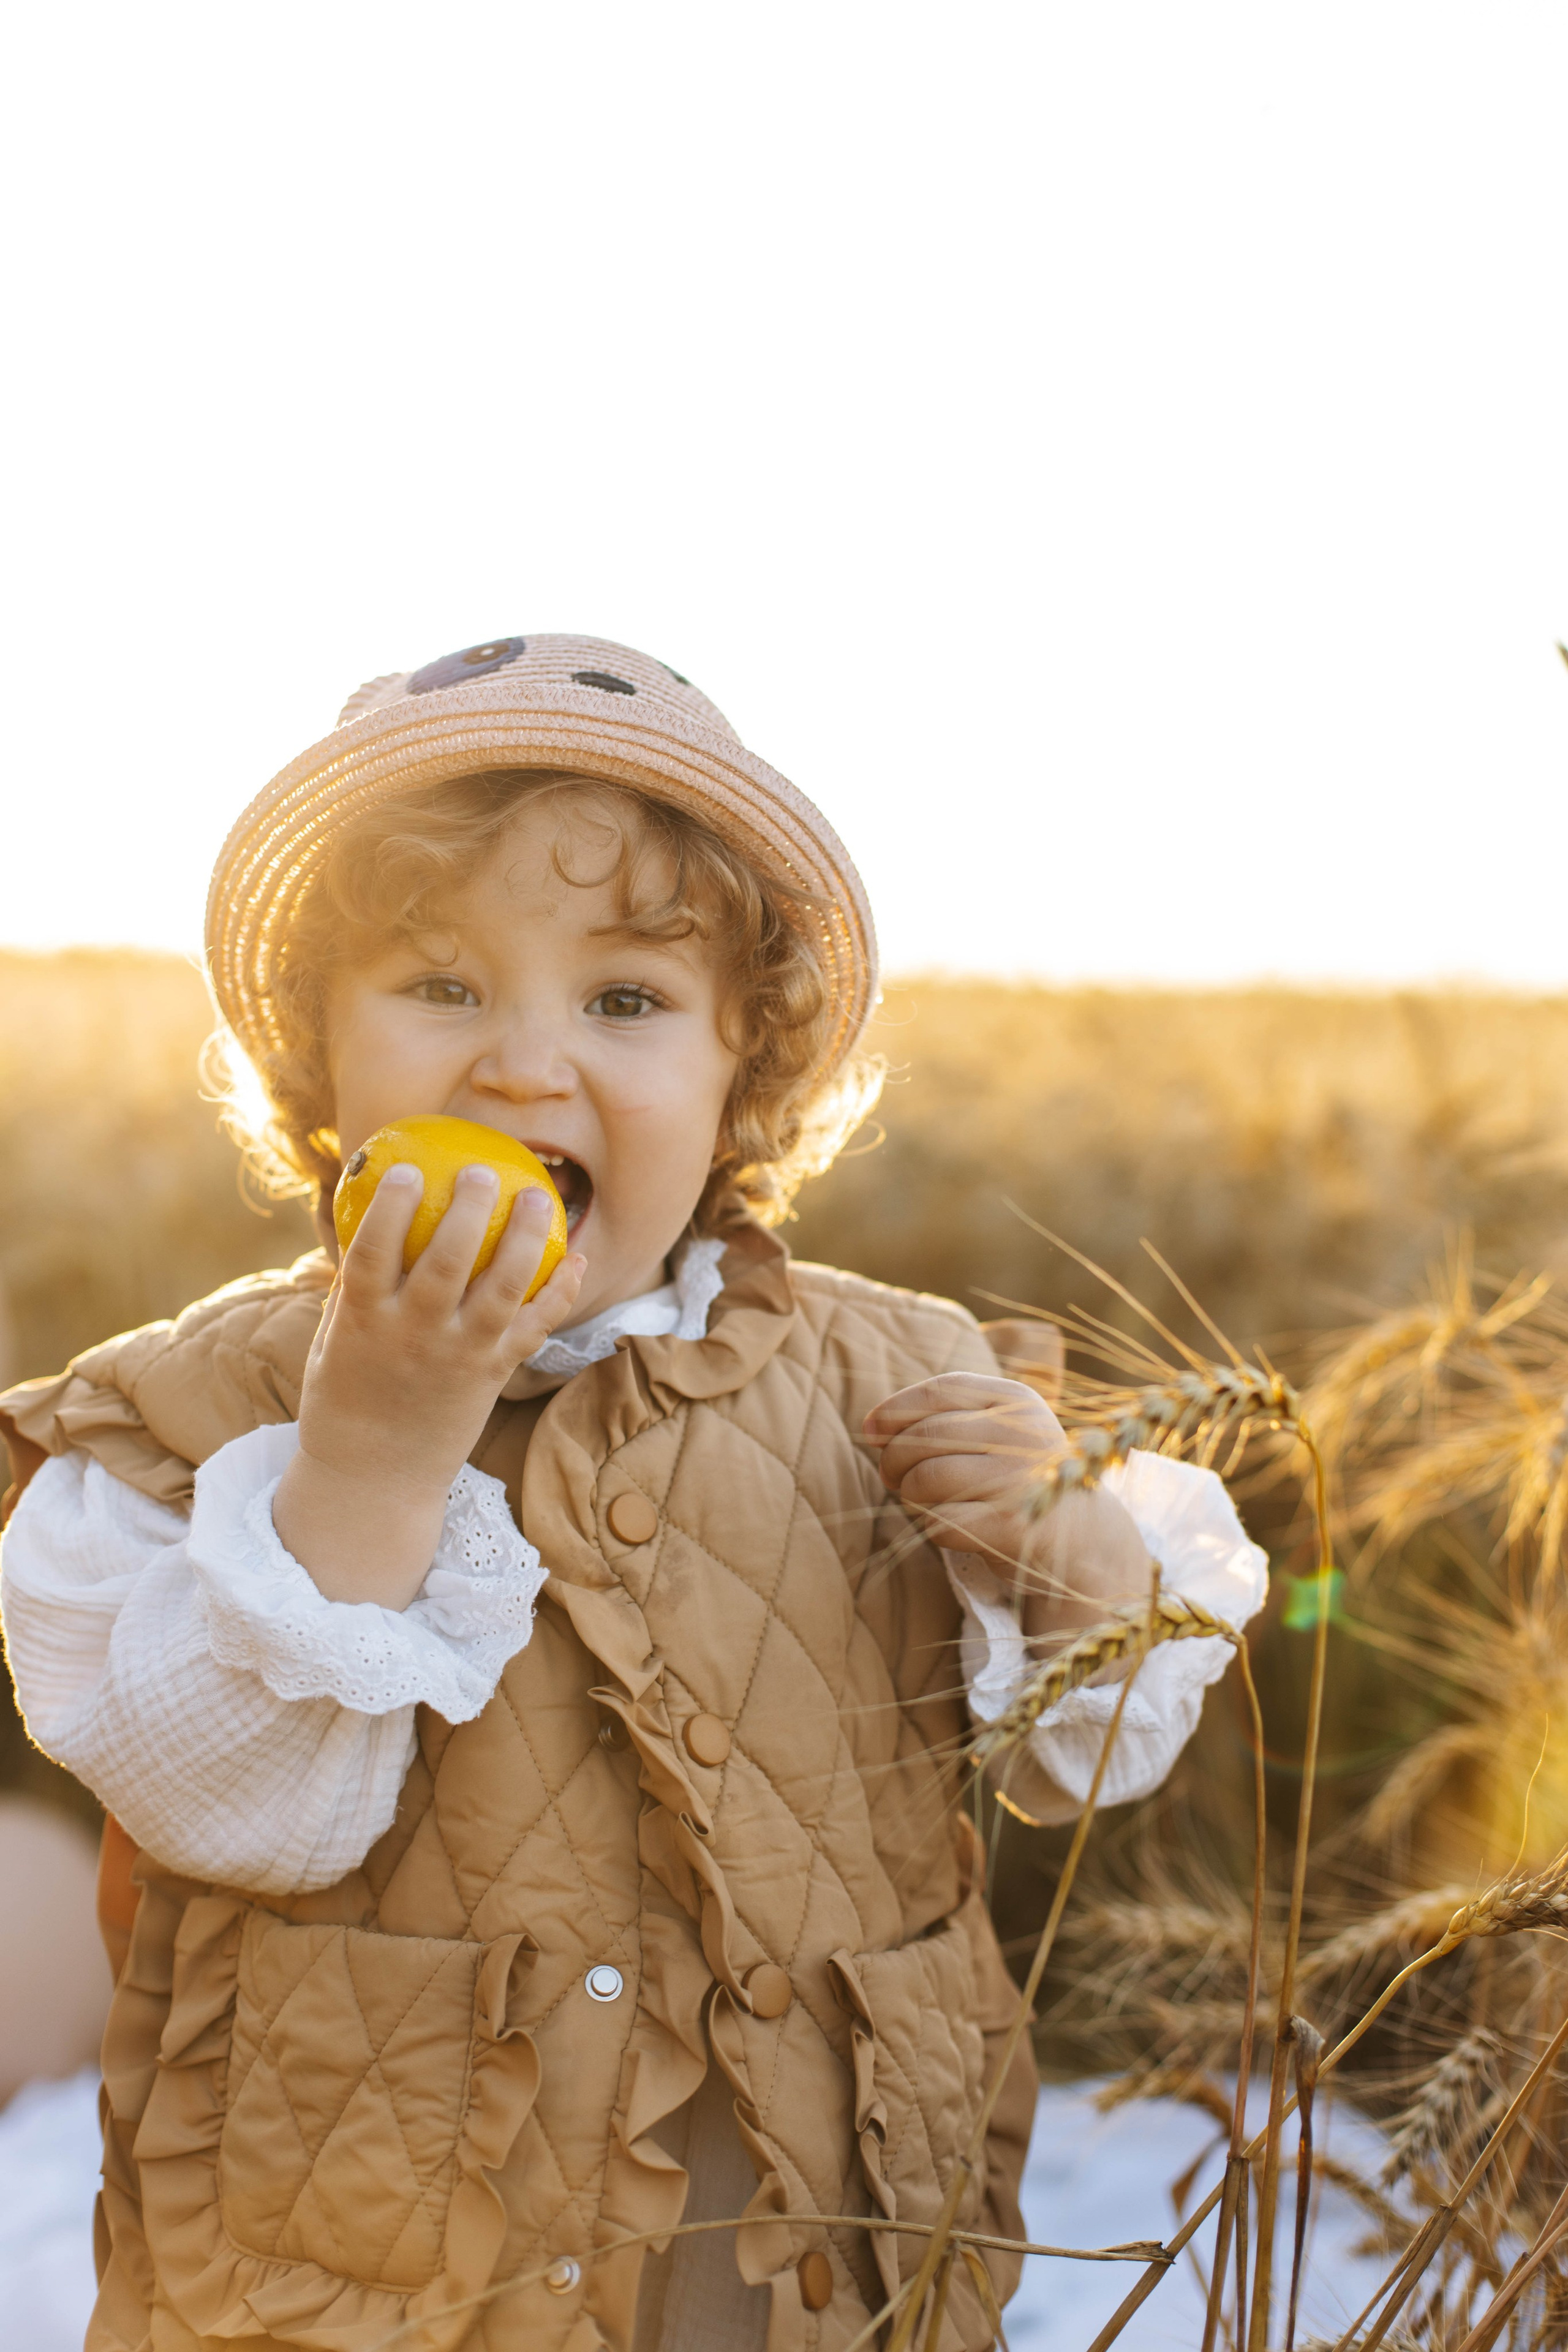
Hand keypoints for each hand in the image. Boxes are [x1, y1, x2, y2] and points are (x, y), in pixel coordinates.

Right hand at [273, 1163, 584, 1606]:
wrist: (374, 1479)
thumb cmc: (346, 1399)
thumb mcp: (335, 1341)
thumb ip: (356, 1287)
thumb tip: (369, 1218)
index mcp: (364, 1321)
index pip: (374, 1252)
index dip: (390, 1209)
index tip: (405, 1170)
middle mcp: (415, 1335)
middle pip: (448, 1261)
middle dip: (469, 1209)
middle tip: (482, 1171)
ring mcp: (460, 1355)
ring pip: (503, 1288)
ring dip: (525, 1238)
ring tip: (539, 1196)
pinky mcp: (494, 1374)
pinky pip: (534, 1327)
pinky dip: (560, 1292)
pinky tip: (577, 1259)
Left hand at [862, 1374, 1152, 1650]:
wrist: (1078, 1537)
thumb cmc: (1016, 1477)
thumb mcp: (996, 1432)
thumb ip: (942, 1418)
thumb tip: (869, 1425)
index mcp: (1016, 1400)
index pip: (939, 1389)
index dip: (894, 1408)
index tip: (869, 1429)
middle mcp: (1021, 1434)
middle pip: (923, 1436)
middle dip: (892, 1459)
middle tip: (891, 1477)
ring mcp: (1018, 1481)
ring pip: (925, 1479)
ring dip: (908, 1494)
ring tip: (920, 1500)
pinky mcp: (1010, 1526)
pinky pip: (938, 1521)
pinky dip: (928, 1526)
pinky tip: (947, 1525)